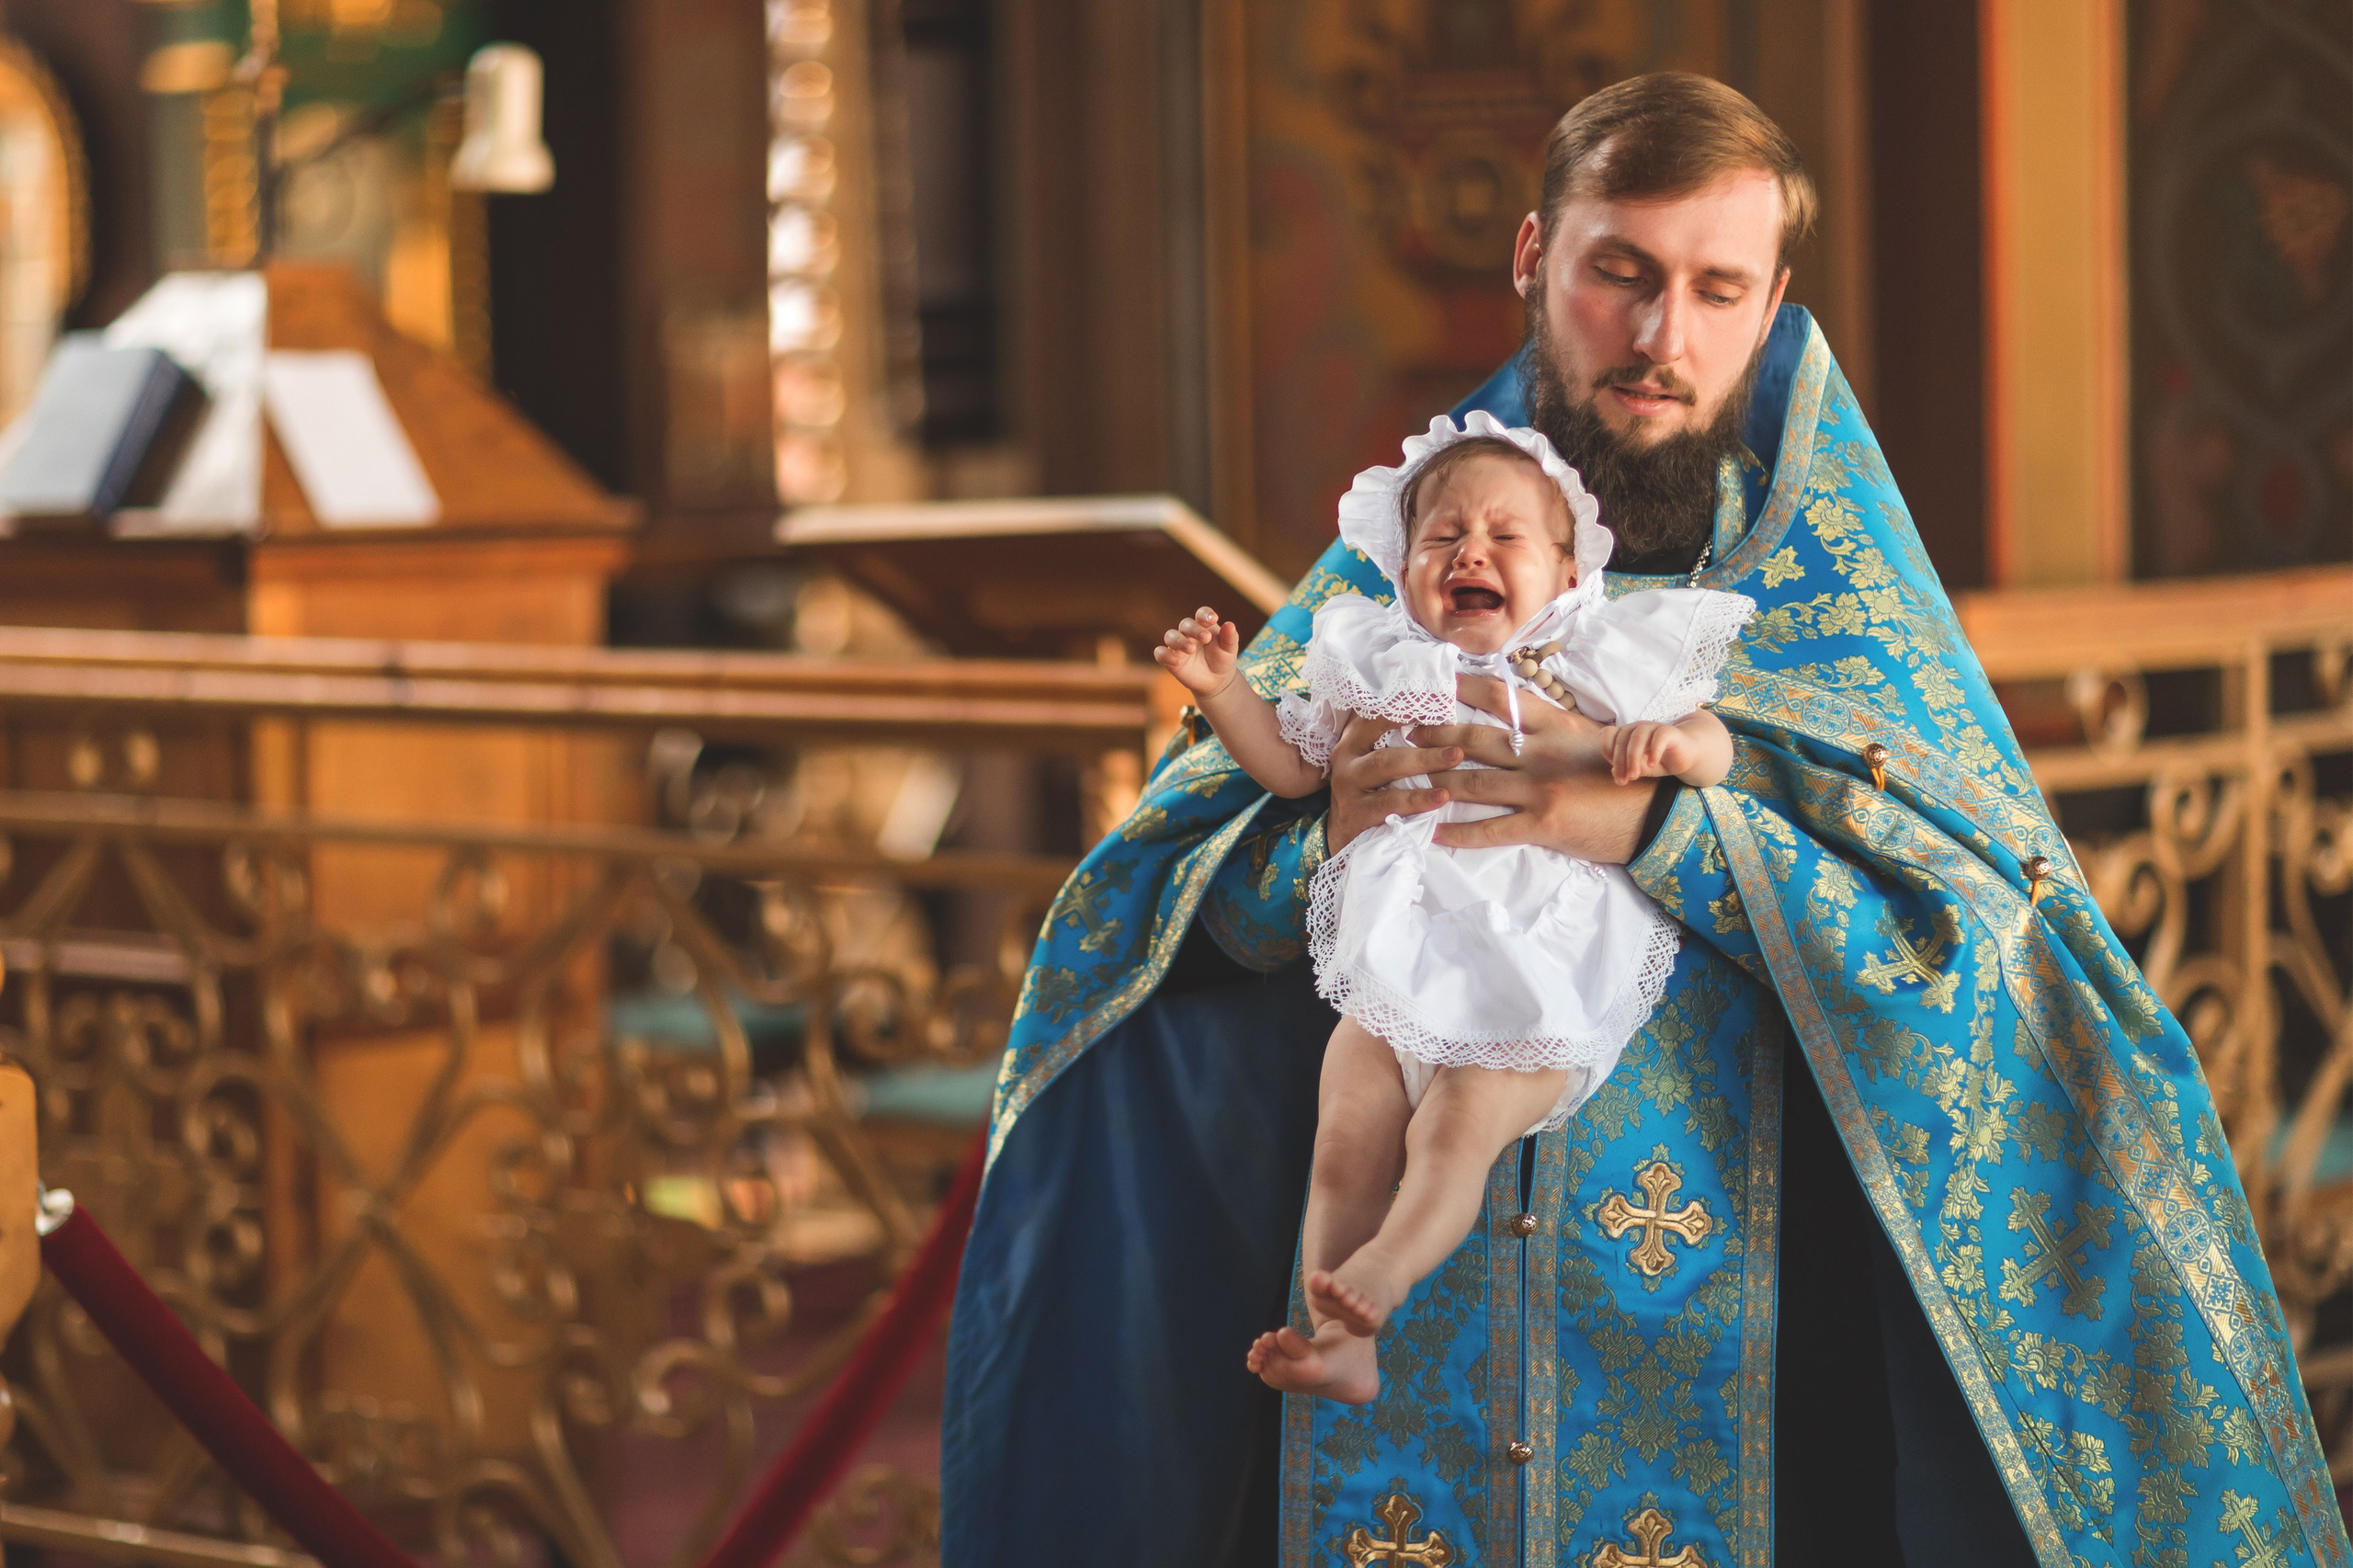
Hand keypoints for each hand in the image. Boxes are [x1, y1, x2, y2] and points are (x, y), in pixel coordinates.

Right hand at [1153, 606, 1240, 697]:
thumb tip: (1229, 624)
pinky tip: (1176, 661)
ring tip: (1191, 649)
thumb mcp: (1229, 649)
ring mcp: (1178, 646)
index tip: (1213, 619)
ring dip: (1179, 641)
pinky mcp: (1170, 660)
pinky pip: (1160, 653)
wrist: (1216, 681)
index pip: (1201, 614)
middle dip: (1194, 629)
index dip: (1205, 614)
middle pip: (1185, 624)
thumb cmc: (1222, 660)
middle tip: (1205, 638)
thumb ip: (1230, 637)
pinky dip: (1164, 655)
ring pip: (1170, 636)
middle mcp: (1188, 633)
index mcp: (1204, 626)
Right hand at [1326, 714, 1460, 851]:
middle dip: (1426, 739)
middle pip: (1389, 735)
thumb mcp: (1374, 756)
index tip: (1445, 697)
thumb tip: (1442, 708)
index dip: (1413, 703)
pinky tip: (1440, 798)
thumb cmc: (1369, 788)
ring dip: (1423, 762)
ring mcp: (1348, 784)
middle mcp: (1347, 755)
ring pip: (1386, 765)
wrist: (1338, 833)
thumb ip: (1396, 735)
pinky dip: (1416, 800)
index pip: (1383, 711)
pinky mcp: (1353, 813)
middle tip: (1459, 742)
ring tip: (1455, 759)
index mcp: (1356, 736)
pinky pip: (1388, 804)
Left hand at [1411, 673, 1659, 863]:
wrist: (1664, 813)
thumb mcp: (1600, 737)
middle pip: (1474, 739)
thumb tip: (1524, 715)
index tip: (1434, 683)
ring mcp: (1540, 790)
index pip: (1501, 697)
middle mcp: (1542, 753)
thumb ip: (1560, 726)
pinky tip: (1433, 832)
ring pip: (1473, 783)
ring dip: (1437, 779)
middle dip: (1435, 736)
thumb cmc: (1635, 775)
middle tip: (1404, 733)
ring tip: (1407, 776)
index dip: (1463, 687)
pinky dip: (1459, 832)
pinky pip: (1491, 830)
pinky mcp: (1543, 825)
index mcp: (1557, 724)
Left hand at [1601, 720, 1693, 784]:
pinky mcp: (1669, 731)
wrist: (1686, 756)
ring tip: (1634, 775)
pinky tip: (1652, 764)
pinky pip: (1659, 736)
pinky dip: (1654, 751)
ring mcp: (1654, 727)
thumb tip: (1614, 773)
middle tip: (1624, 780)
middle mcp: (1638, 727)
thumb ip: (1628, 769)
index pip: (1608, 734)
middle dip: (1620, 761)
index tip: (1614, 771)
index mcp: (1627, 734)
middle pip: (1622, 738)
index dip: (1607, 751)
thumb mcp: (1641, 768)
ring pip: (1638, 736)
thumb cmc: (1659, 761)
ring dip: (1633, 757)